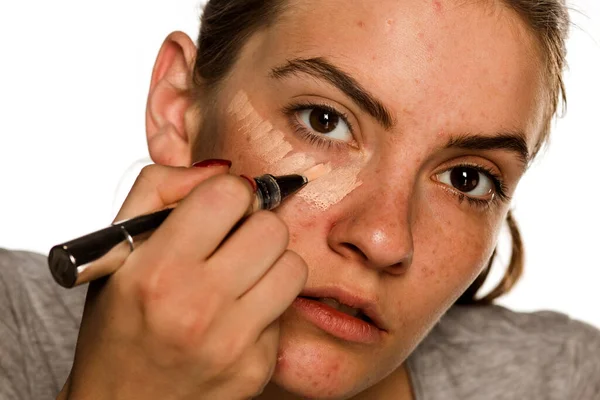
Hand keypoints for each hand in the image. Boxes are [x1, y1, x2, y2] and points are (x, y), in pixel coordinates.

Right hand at [58, 162, 307, 399]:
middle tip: (233, 243)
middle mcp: (198, 307)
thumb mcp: (116, 248)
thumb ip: (160, 189)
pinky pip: (286, 311)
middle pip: (272, 227)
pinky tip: (235, 319)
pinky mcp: (257, 369)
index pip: (229, 194)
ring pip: (293, 266)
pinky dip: (265, 307)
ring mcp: (233, 343)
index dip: (230, 194)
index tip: (221, 208)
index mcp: (157, 270)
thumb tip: (221, 169)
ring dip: (270, 264)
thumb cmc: (117, 323)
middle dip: (255, 226)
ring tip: (240, 276)